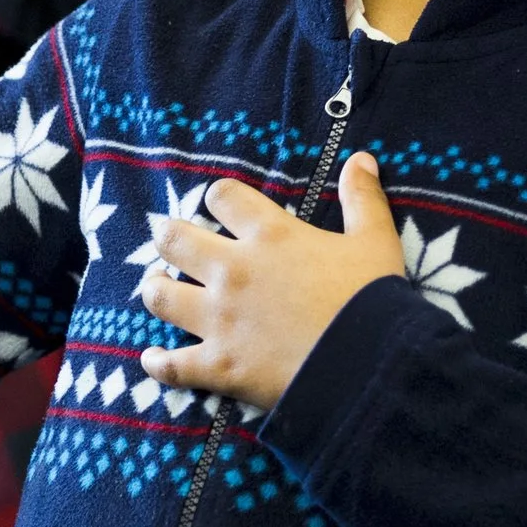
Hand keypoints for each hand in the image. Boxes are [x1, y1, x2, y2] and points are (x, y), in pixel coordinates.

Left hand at [137, 154, 405, 410]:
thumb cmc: (373, 302)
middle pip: (173, 240)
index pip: (222, 197)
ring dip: (157, 290)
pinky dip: (157, 363)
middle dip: (168, 238)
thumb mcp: (375, 242)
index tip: (221, 208)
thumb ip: (363, 199)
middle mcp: (232, 271)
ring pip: (160, 296)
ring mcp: (219, 320)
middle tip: (172, 243)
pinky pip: (172, 364)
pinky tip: (150, 358)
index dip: (219, 199)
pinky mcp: (218, 365)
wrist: (371, 368)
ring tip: (161, 289)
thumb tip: (361, 158)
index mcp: (269, 236)